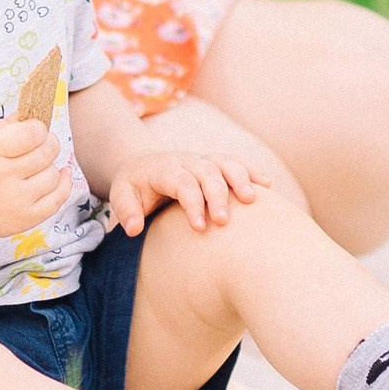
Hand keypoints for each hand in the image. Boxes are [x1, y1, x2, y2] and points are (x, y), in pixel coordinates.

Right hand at [0, 119, 71, 242]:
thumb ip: (8, 125)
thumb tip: (35, 107)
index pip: (30, 134)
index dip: (39, 128)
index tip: (35, 129)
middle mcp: (2, 176)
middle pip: (46, 153)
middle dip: (49, 144)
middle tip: (41, 145)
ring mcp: (15, 200)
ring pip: (53, 175)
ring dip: (50, 166)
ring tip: (37, 166)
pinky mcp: (26, 219)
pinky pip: (58, 199)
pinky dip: (64, 183)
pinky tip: (60, 174)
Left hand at [107, 149, 266, 235]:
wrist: (142, 163)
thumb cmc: (134, 186)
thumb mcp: (121, 195)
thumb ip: (126, 211)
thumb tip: (133, 230)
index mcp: (164, 169)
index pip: (181, 182)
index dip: (192, 202)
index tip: (199, 227)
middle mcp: (186, 161)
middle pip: (206, 172)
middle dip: (217, 195)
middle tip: (223, 222)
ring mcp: (203, 159)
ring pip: (225, 163)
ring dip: (240, 179)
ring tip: (251, 201)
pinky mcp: (215, 162)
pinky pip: (236, 162)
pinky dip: (251, 170)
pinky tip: (267, 185)